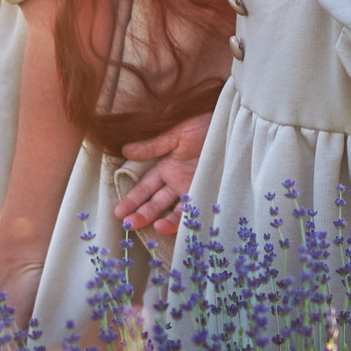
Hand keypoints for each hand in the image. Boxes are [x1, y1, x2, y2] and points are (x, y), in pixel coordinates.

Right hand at [116, 110, 213, 234]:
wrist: (231, 124)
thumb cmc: (202, 123)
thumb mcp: (174, 134)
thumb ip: (152, 146)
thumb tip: (125, 151)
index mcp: (167, 166)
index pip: (145, 187)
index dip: (132, 200)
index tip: (119, 212)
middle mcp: (177, 180)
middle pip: (156, 202)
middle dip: (140, 213)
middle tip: (127, 225)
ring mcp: (191, 188)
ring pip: (172, 209)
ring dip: (158, 219)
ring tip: (146, 227)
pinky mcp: (206, 192)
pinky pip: (192, 211)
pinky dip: (179, 220)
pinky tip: (165, 225)